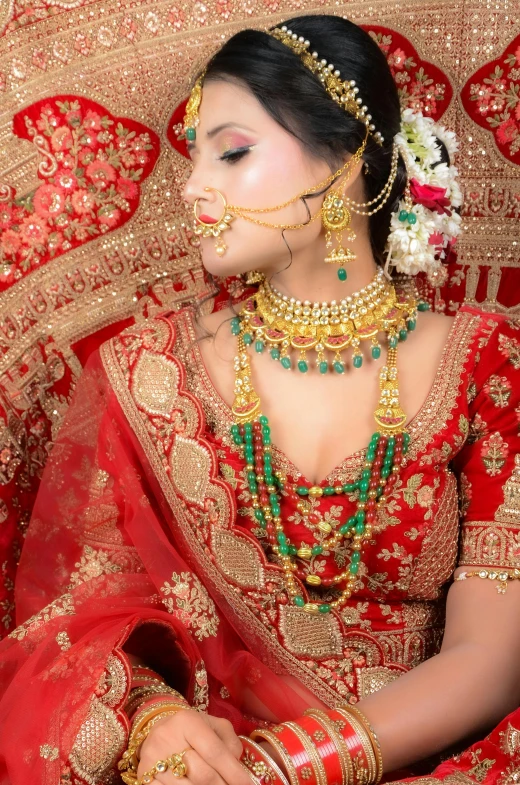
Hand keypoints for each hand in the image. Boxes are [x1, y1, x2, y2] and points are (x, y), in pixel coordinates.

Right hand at [137, 709, 251, 784]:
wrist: (156, 730)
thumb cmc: (191, 730)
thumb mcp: (212, 725)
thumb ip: (229, 739)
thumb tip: (236, 761)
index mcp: (187, 722)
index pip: (215, 751)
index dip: (234, 772)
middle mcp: (167, 738)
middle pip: (202, 774)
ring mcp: (152, 760)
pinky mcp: (143, 776)